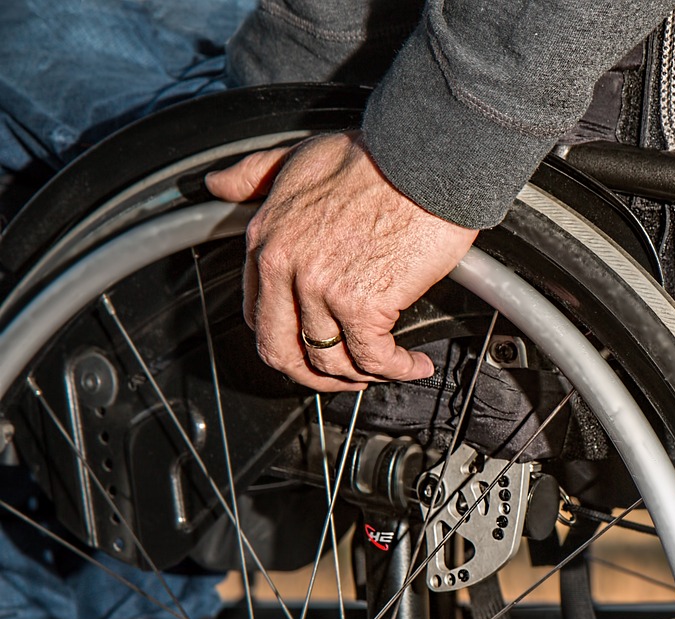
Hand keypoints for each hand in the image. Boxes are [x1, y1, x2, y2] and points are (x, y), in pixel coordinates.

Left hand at [205, 131, 478, 391]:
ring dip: (363, 376)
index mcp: (266, 239)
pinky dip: (397, 370)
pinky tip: (415, 363)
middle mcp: (285, 268)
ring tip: (389, 368)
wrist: (425, 158)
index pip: (259, 315)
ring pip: (331, 362)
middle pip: (283, 352)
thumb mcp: (298, 156)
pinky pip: (374, 359)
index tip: (314, 343)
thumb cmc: (377, 156)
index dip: (288, 340)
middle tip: (345, 377)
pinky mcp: (363, 304)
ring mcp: (322, 289)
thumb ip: (255, 174)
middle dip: (315, 376)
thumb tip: (219, 184)